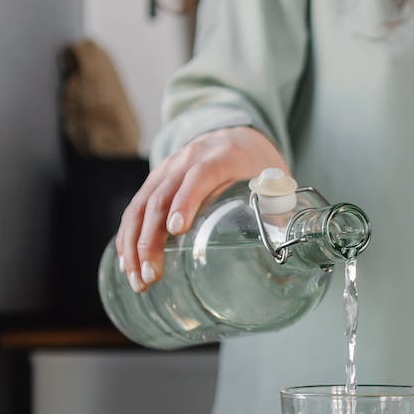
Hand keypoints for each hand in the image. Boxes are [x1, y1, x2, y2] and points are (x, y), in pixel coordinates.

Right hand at [116, 126, 288, 289]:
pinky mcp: (156, 180)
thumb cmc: (258, 163)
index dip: (186, 201)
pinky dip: (128, 236)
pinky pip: (135, 208)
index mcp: (222, 155)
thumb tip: (286, 245)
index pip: (199, 175)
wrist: (237, 134)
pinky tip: (127, 262)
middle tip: (152, 275)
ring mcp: (167, 168)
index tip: (176, 230)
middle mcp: (188, 158)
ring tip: (137, 278)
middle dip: (151, 239)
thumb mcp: (275, 178)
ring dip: (133, 244)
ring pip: (141, 204)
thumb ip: (278, 206)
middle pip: (161, 196)